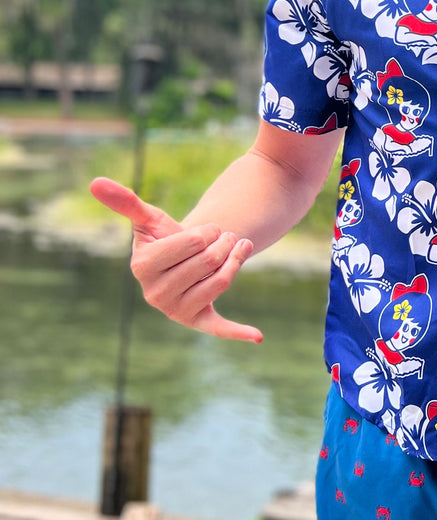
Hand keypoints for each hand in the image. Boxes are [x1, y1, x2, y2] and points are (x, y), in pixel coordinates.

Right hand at [89, 177, 261, 341]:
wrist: (184, 259)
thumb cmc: (166, 237)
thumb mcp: (149, 218)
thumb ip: (125, 201)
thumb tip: (95, 183)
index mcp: (141, 267)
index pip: (193, 243)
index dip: (207, 231)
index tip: (206, 231)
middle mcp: (154, 295)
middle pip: (209, 261)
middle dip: (223, 242)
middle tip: (223, 238)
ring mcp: (175, 311)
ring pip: (222, 280)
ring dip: (236, 258)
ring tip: (236, 247)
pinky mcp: (198, 321)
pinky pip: (219, 328)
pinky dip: (238, 332)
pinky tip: (257, 336)